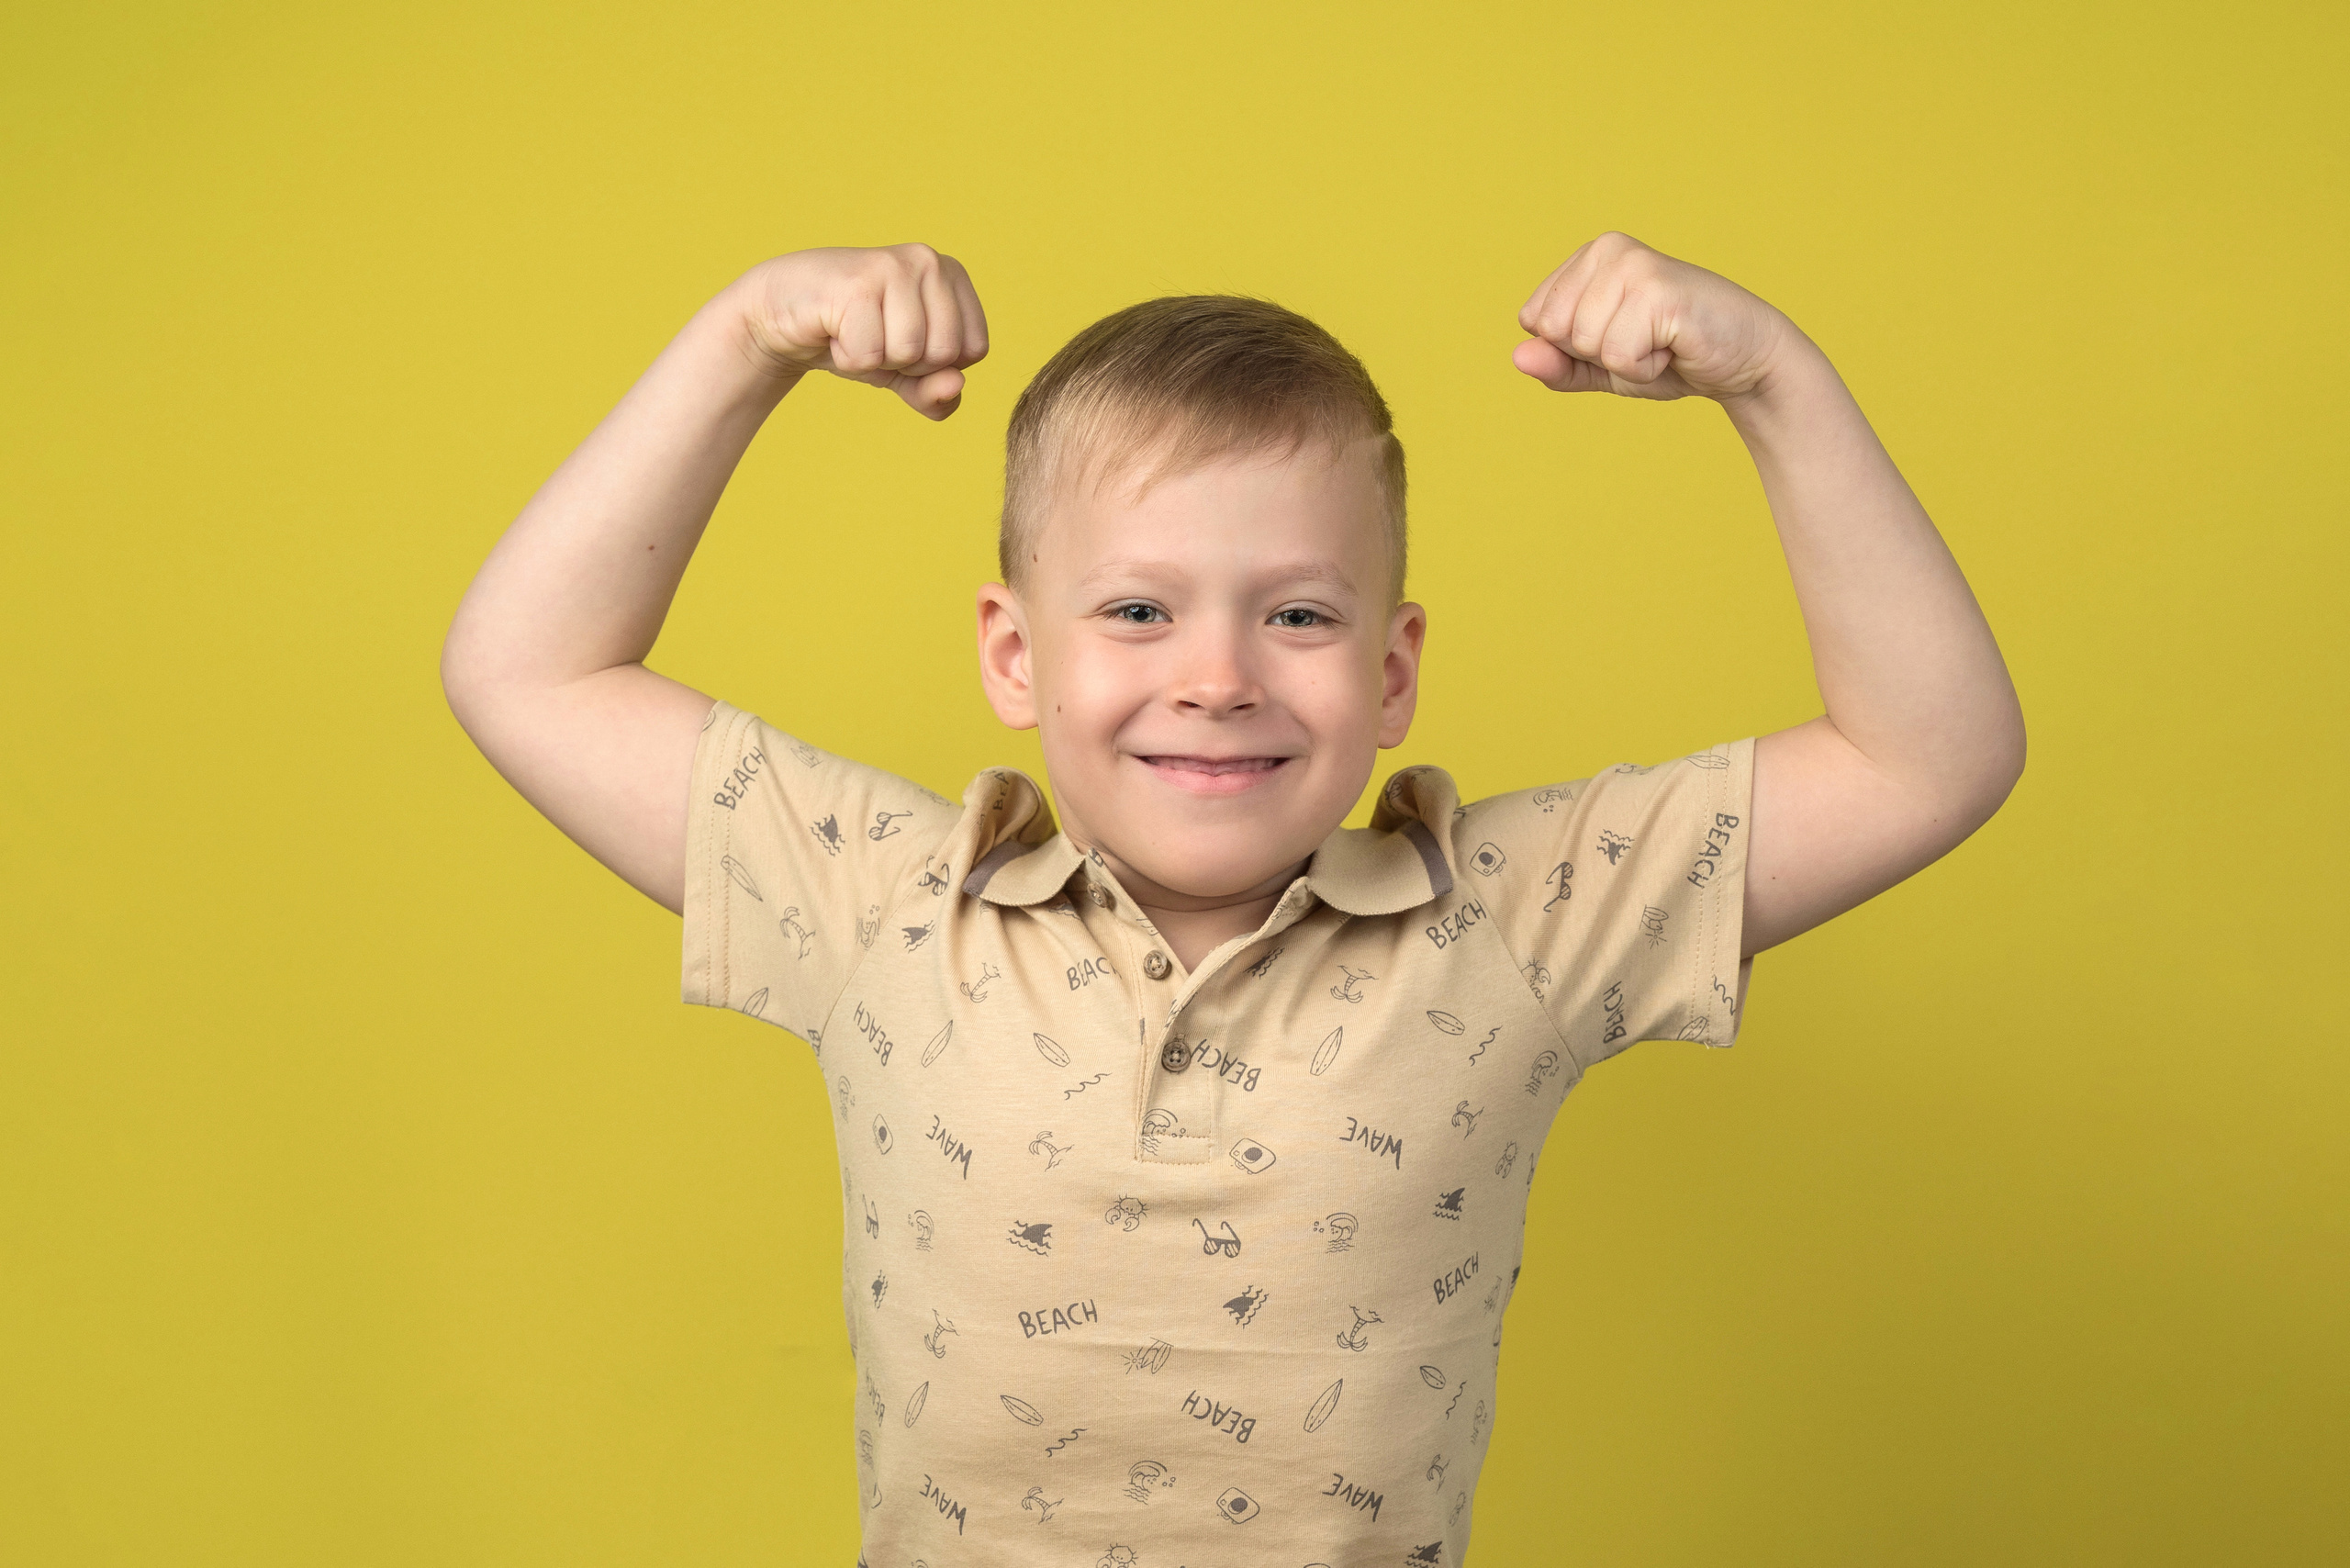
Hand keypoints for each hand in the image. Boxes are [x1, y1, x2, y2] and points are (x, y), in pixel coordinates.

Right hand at [735, 244, 988, 418]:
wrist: (782, 316)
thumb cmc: (853, 339)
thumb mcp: (905, 376)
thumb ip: (938, 392)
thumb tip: (957, 385)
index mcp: (953, 276)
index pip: (974, 351)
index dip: (934, 364)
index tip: (900, 340)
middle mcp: (930, 261)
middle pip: (945, 354)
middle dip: (905, 363)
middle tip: (873, 335)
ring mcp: (894, 266)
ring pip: (909, 353)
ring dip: (873, 360)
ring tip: (853, 331)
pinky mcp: (858, 283)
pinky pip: (870, 355)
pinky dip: (847, 357)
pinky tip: (833, 330)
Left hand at [1513, 232, 1793, 403]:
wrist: (1742, 361)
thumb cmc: (1671, 357)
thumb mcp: (1601, 367)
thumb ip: (1557, 365)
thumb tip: (1517, 357)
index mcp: (1588, 258)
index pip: (1535, 320)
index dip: (1573, 347)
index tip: (1619, 336)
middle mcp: (1607, 249)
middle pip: (1554, 331)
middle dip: (1595, 354)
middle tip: (1643, 341)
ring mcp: (1633, 265)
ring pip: (1583, 343)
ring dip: (1624, 362)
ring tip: (1660, 342)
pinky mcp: (1658, 290)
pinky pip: (1618, 357)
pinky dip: (1646, 368)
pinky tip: (1674, 347)